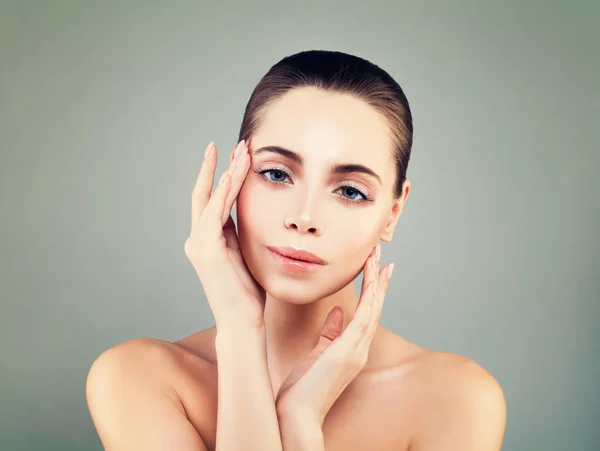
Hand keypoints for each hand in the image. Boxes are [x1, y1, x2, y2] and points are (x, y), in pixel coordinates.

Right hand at [184, 139, 265, 328]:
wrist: (242, 321)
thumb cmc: (247, 292)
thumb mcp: (245, 254)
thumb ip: (240, 233)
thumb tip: (247, 213)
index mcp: (207, 240)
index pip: (211, 200)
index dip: (221, 177)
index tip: (234, 156)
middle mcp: (198, 239)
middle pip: (203, 193)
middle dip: (216, 167)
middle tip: (231, 144)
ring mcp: (200, 244)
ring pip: (210, 198)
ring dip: (226, 173)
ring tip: (241, 151)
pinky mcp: (207, 249)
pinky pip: (215, 212)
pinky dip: (223, 191)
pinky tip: (234, 174)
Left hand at [274, 243, 393, 424]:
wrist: (296, 415)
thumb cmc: (303, 388)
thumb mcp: (316, 354)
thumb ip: (329, 333)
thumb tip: (336, 312)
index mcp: (352, 349)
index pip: (368, 313)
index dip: (374, 290)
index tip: (376, 269)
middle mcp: (359, 349)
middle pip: (375, 307)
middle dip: (378, 279)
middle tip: (381, 255)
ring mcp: (356, 350)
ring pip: (373, 309)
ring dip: (376, 282)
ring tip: (378, 259)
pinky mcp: (347, 351)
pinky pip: (364, 318)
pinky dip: (371, 297)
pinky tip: (374, 280)